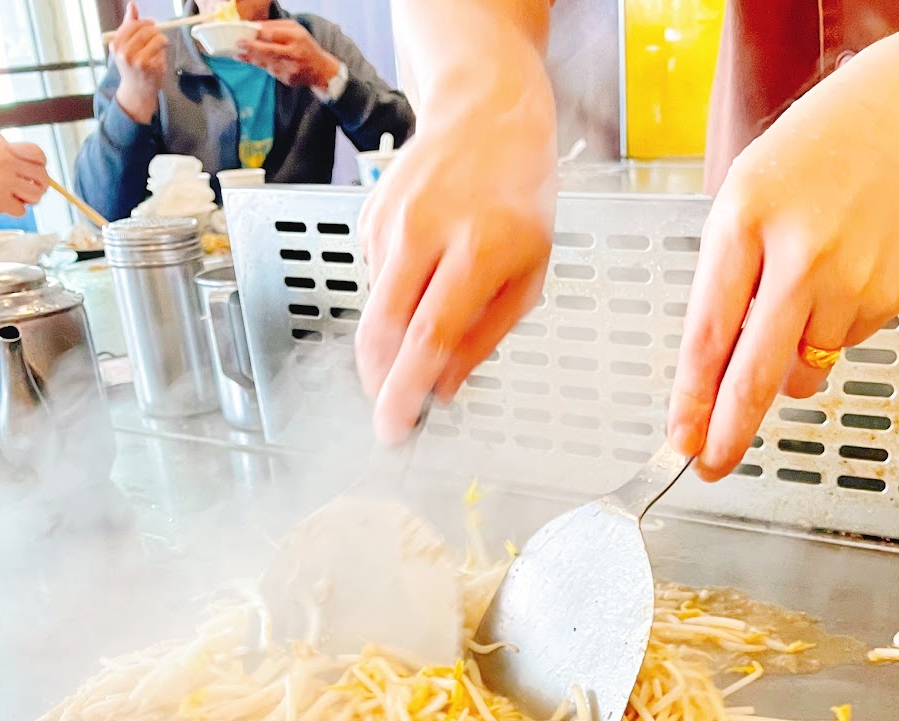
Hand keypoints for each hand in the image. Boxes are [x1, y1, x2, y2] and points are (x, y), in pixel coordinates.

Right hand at [0, 140, 49, 217]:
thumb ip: (14, 159)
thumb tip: (38, 170)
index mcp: (6, 150)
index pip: (38, 154)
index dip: (42, 165)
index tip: (37, 172)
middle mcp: (8, 164)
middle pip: (42, 176)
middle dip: (40, 186)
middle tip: (31, 189)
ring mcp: (6, 183)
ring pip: (36, 194)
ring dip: (29, 199)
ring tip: (17, 197)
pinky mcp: (2, 201)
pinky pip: (21, 210)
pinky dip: (14, 210)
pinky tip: (3, 204)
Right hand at [109, 2, 166, 123]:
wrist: (137, 90)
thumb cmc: (131, 65)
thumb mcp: (126, 45)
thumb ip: (130, 25)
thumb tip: (132, 4)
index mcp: (115, 44)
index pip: (133, 24)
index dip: (145, 23)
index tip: (152, 25)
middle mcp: (123, 52)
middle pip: (146, 30)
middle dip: (155, 30)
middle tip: (158, 36)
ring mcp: (137, 60)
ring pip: (156, 38)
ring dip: (161, 40)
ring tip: (159, 47)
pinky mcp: (150, 66)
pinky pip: (162, 49)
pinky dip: (163, 52)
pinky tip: (158, 59)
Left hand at [238, 20, 337, 87]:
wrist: (320, 71)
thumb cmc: (305, 46)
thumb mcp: (296, 31)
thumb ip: (277, 27)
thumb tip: (256, 27)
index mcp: (297, 38)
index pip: (274, 34)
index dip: (259, 33)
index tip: (247, 32)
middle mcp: (294, 54)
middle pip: (269, 50)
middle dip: (252, 47)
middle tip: (238, 44)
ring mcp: (291, 69)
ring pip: (266, 63)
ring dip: (251, 58)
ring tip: (239, 55)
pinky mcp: (288, 80)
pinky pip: (271, 71)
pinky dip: (262, 66)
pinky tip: (254, 61)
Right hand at [354, 60, 557, 442]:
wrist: (485, 113)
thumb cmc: (520, 195)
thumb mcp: (529, 274)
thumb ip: (486, 335)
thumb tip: (446, 388)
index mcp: (480, 249)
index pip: (430, 335)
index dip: (407, 390)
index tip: (395, 429)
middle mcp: (427, 233)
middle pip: (384, 330)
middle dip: (380, 383)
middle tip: (393, 414)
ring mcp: (391, 222)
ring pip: (377, 310)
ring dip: (391, 342)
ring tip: (425, 327)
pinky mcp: (369, 217)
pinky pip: (376, 280)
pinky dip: (394, 300)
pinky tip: (421, 277)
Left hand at [667, 68, 898, 480]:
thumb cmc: (811, 159)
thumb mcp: (743, 199)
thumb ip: (726, 281)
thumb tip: (717, 372)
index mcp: (744, 223)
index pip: (708, 333)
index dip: (692, 397)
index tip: (681, 436)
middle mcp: (801, 255)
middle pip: (757, 373)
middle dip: (730, 431)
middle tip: (712, 463)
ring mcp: (852, 277)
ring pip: (805, 367)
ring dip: (789, 361)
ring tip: (799, 296)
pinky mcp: (891, 293)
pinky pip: (845, 344)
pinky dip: (830, 330)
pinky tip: (840, 276)